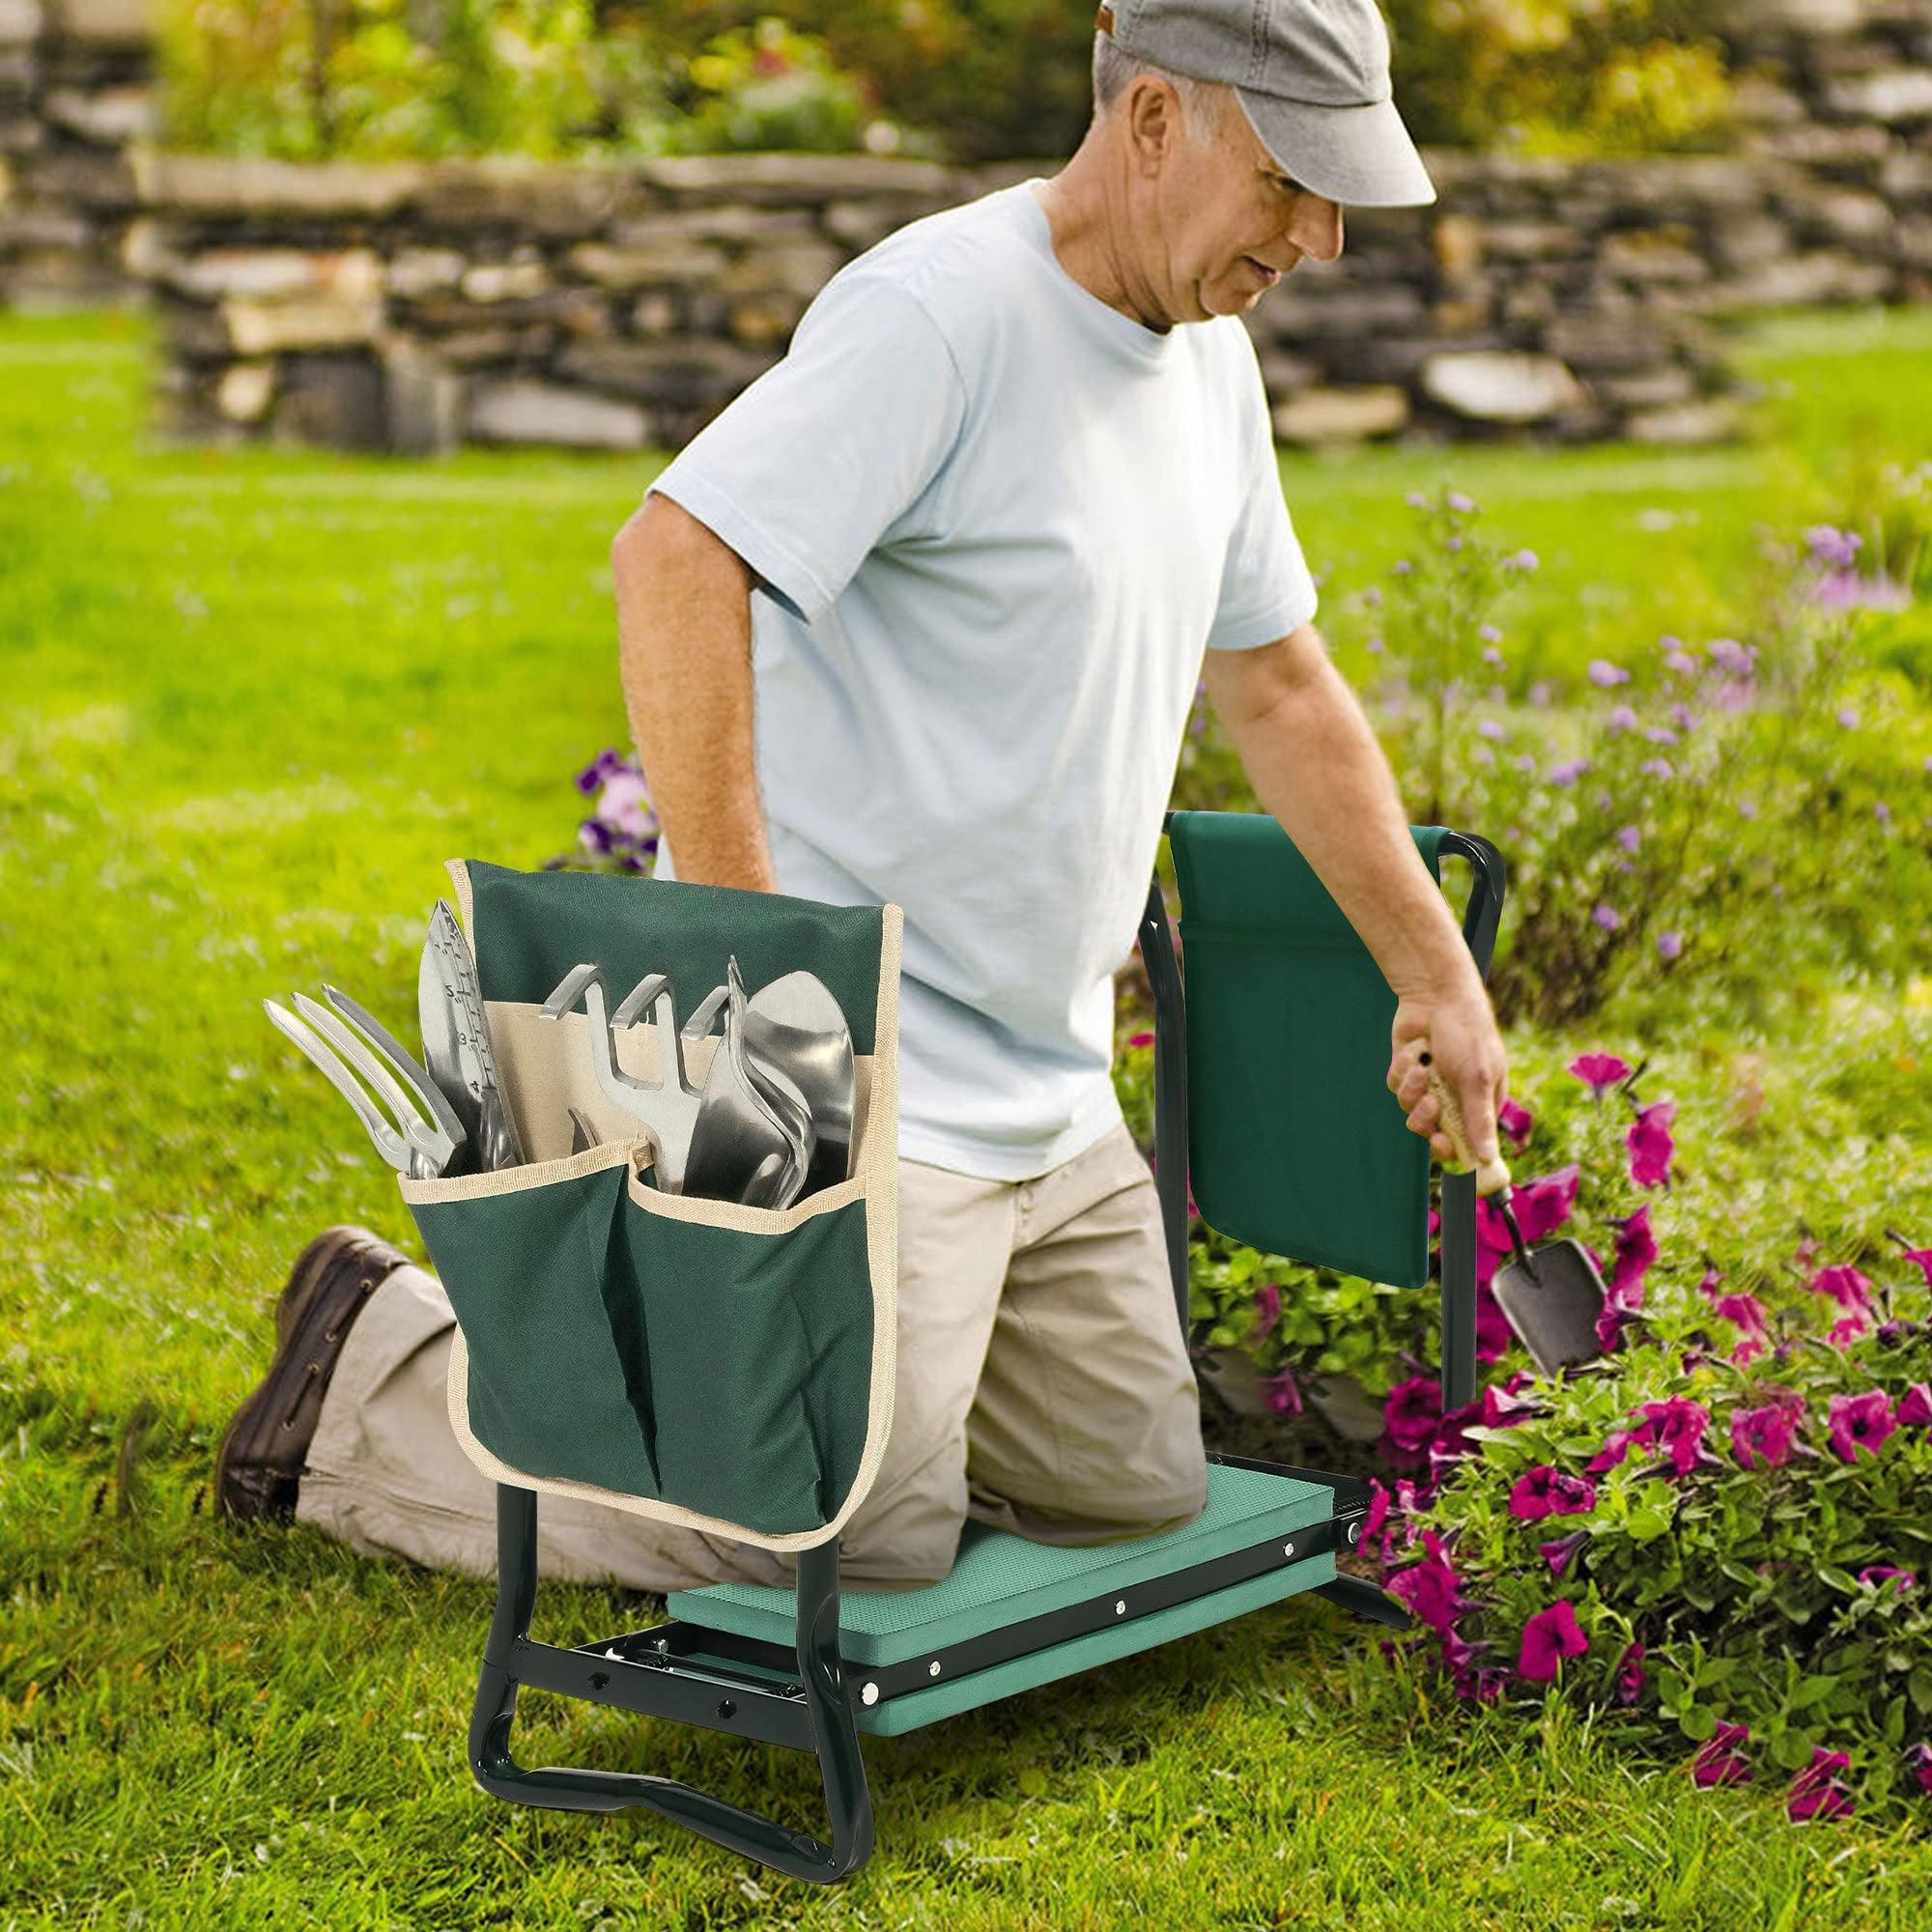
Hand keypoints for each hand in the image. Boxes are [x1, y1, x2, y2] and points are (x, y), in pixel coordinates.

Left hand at [1386, 979, 1508, 1169]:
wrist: (1435, 997)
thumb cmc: (1467, 1035)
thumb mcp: (1477, 1079)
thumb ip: (1478, 1120)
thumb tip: (1486, 1158)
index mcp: (1480, 1101)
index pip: (1467, 1141)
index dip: (1452, 1148)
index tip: (1440, 1143)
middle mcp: (1454, 1097)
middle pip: (1434, 1131)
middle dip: (1427, 1118)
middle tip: (1430, 1103)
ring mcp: (1429, 1085)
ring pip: (1411, 1111)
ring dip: (1413, 1091)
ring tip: (1421, 1068)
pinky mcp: (1407, 1073)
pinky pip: (1396, 1088)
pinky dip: (1402, 1072)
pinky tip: (1413, 1052)